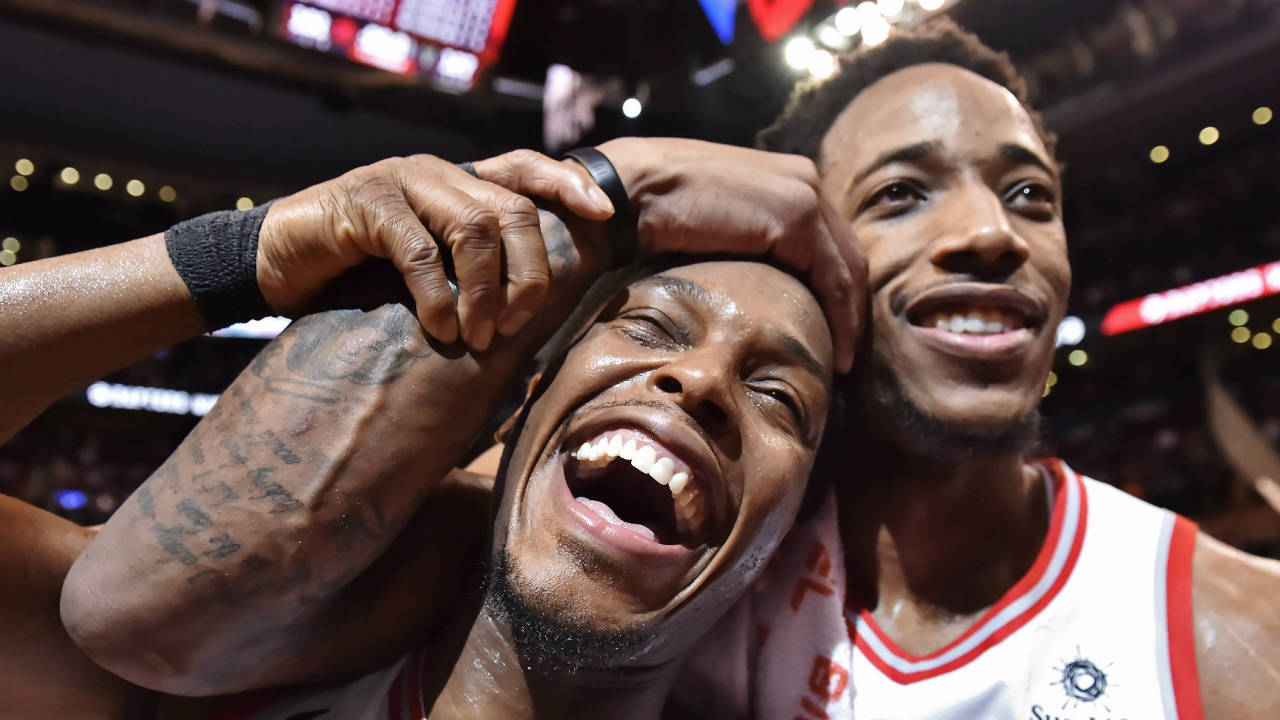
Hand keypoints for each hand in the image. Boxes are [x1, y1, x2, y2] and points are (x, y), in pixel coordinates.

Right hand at [256, 151, 612, 350]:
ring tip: (479, 337)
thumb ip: (468, 279)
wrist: (274, 262)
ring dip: (486, 290)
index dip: (567, 186)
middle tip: (516, 325)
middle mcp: (437, 173)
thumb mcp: (425, 275)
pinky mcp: (366, 204)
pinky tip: (438, 330)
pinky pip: (420, 250)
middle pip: (514, 208)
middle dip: (529, 272)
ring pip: (476, 226)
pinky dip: (437, 296)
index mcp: (457, 183)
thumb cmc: (355, 275)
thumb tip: (526, 331)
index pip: (525, 170)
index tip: (602, 217)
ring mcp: (401, 182)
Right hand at [597, 137, 865, 372]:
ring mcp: (803, 193)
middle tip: (847, 351)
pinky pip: (835, 278)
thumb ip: (741, 242)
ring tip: (843, 361)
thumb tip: (752, 286)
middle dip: (850, 304)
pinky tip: (838, 353)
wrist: (630, 191)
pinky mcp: (796, 216)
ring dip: (850, 318)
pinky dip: (842, 318)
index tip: (833, 330)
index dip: (835, 287)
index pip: (828, 239)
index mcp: (784, 178)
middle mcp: (802, 178)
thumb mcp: (711, 226)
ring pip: (848, 267)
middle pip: (845, 253)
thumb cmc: (652, 213)